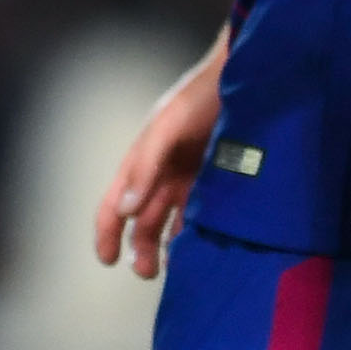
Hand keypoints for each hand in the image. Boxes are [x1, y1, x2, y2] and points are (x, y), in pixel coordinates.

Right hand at [92, 40, 224, 281]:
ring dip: (165, 245)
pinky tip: (199, 248)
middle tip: (146, 272)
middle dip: (139, 248)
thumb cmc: (200, 96)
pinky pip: (200, 215)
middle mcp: (160, 173)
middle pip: (140, 220)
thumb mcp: (168, 126)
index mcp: (141, 160)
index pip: (113, 203)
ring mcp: (188, 178)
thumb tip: (123, 209)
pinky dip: (195, 233)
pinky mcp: (215, 181)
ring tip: (172, 267)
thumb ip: (146, 166)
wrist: (245, 77)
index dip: (106, 232)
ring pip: (168, 222)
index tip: (107, 261)